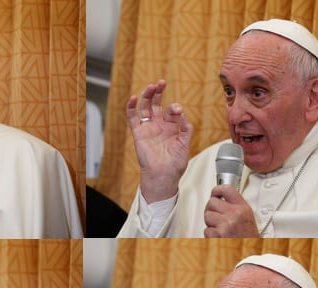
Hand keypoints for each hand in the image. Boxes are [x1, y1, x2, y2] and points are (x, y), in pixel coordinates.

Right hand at [126, 80, 192, 202]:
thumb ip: (185, 127)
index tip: (177, 111)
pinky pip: (132, 118)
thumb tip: (181, 113)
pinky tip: (135, 98)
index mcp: (171, 127)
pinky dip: (132, 107)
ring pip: (145, 107)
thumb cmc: (175, 164)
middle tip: (161, 83)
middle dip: (158, 92)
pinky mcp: (138, 133)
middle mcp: (159, 125)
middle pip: (156, 104)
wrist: (164, 175)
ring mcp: (148, 128)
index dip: (175, 107)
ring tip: (151, 86)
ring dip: (147, 95)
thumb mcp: (185, 143)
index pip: (172, 110)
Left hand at [203, 185, 258, 236]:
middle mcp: (234, 214)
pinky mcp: (218, 234)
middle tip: (217, 217)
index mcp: (242, 208)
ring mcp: (226, 223)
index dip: (217, 189)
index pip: (227, 189)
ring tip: (220, 228)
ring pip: (207, 216)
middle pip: (211, 202)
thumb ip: (235, 206)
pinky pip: (206, 230)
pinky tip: (220, 237)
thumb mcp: (246, 216)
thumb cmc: (247, 237)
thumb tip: (220, 198)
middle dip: (211, 210)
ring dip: (210, 223)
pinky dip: (210, 235)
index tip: (215, 192)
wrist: (250, 253)